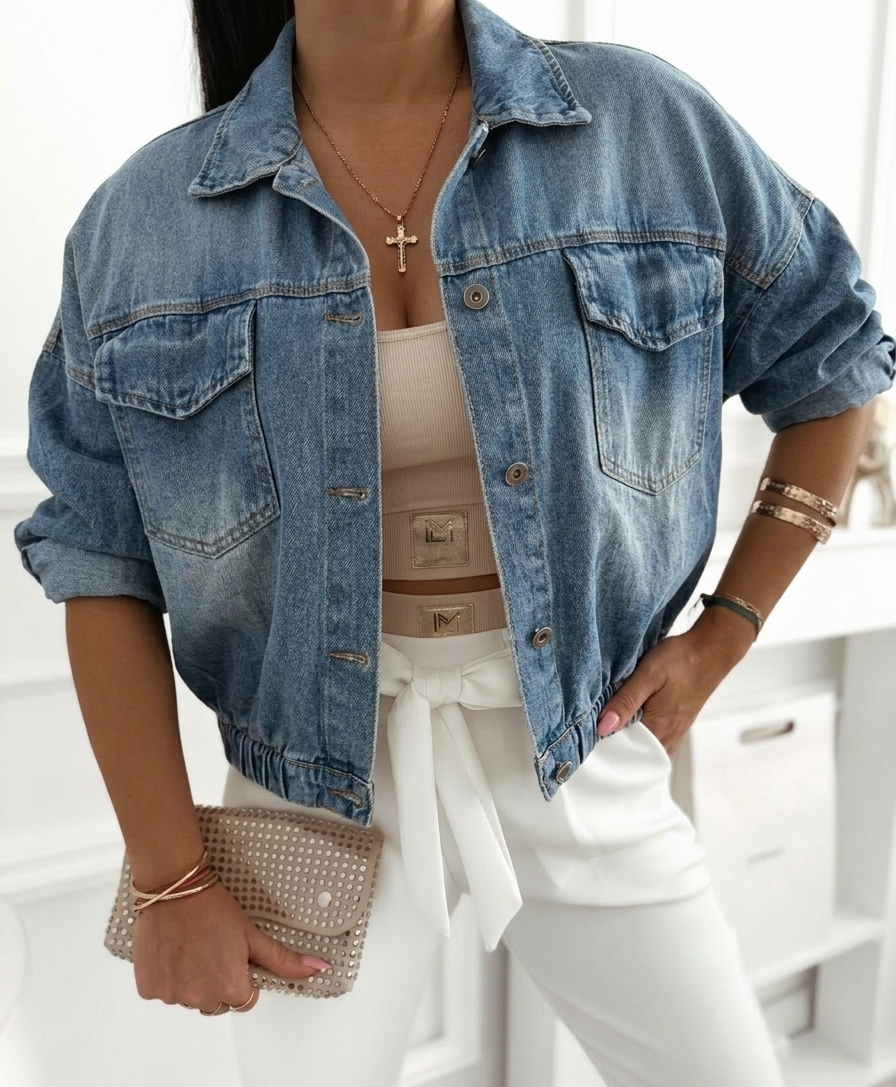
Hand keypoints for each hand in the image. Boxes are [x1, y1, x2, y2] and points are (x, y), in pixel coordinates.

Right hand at [131, 880, 331, 1013]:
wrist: (174, 888)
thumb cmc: (215, 908)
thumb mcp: (252, 934)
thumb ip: (284, 960)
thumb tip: (320, 969)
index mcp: (229, 989)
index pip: (244, 1000)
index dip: (242, 977)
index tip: (234, 956)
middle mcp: (200, 999)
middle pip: (216, 1002)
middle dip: (216, 981)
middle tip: (212, 948)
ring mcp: (171, 996)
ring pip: (189, 998)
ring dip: (192, 980)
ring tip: (192, 946)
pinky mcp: (148, 989)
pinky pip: (163, 991)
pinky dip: (168, 976)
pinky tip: (173, 950)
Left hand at [595, 607, 754, 757]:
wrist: (710, 651)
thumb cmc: (682, 660)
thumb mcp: (648, 675)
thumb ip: (626, 701)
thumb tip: (602, 727)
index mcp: (658, 730)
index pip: (622, 754)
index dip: (601, 747)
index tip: (584, 738)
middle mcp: (666, 738)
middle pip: (630, 754)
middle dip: (609, 745)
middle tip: (590, 729)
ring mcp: (671, 734)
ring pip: (640, 746)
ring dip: (622, 737)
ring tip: (605, 722)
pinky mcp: (673, 725)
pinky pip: (649, 738)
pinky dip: (635, 731)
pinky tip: (625, 716)